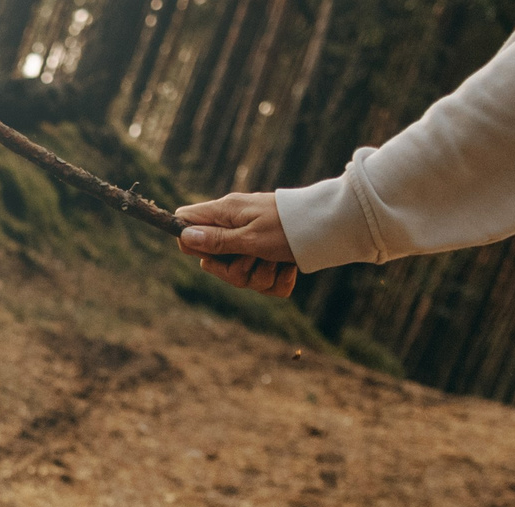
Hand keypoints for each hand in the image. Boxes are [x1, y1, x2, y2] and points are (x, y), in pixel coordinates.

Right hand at [175, 192, 298, 297]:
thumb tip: (184, 235)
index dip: (190, 242)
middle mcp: (236, 229)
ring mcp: (253, 246)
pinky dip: (278, 280)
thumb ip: (216, 240)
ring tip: (277, 259)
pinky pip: (264, 284)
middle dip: (233, 271)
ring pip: (241, 278)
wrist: (331, 227)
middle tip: (252, 257)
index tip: (209, 252)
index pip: (187, 222)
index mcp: (226, 214)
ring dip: (261, 276)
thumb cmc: (287, 227)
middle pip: (212, 263)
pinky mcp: (271, 260)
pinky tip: (288, 267)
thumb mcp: (249, 236)